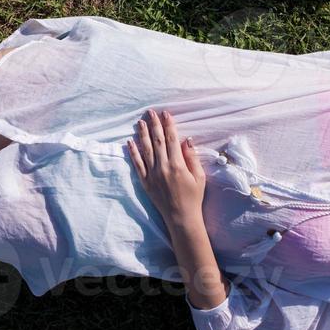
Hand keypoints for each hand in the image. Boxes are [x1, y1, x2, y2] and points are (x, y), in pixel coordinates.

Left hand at [127, 109, 206, 223]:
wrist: (181, 217)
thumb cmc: (194, 197)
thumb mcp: (199, 177)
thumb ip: (192, 157)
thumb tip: (186, 140)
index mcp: (178, 165)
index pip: (171, 140)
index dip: (168, 125)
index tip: (166, 114)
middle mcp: (163, 167)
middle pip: (157, 141)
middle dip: (154, 125)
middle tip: (150, 112)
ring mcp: (152, 175)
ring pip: (146, 150)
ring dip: (143, 134)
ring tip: (140, 122)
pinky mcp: (145, 182)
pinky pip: (137, 164)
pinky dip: (133, 152)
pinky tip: (130, 142)